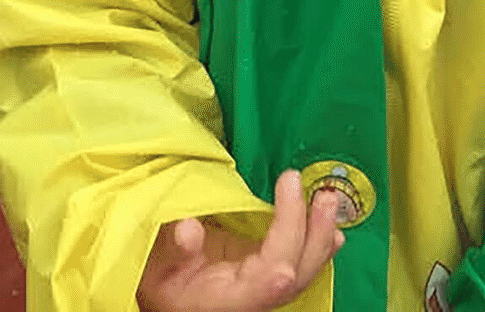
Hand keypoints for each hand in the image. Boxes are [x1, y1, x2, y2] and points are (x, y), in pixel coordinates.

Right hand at [137, 169, 344, 311]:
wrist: (161, 296)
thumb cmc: (154, 276)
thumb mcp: (152, 261)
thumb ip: (172, 247)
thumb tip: (190, 229)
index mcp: (224, 299)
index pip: (268, 275)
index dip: (287, 233)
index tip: (287, 183)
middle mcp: (250, 300)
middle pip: (293, 276)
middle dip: (314, 234)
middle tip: (322, 192)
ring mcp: (260, 289)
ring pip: (301, 273)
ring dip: (320, 237)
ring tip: (327, 199)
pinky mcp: (263, 277)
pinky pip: (296, 266)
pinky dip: (317, 246)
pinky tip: (332, 229)